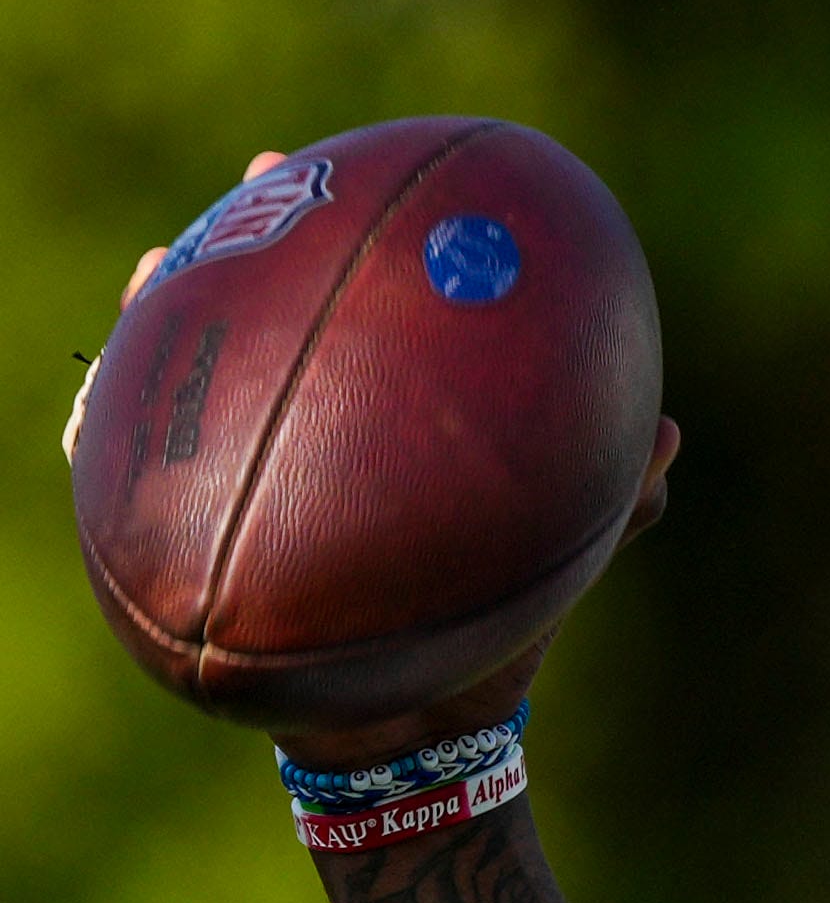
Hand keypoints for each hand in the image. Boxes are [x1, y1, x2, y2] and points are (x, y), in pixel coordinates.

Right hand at [125, 154, 685, 771]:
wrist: (434, 728)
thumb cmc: (499, 632)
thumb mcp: (565, 553)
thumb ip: (615, 497)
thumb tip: (665, 436)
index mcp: (415, 424)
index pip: (389, 308)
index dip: (375, 236)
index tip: (383, 174)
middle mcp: (338, 430)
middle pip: (286, 312)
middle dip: (264, 243)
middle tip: (259, 184)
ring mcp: (270, 473)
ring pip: (201, 378)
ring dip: (170, 322)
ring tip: (155, 274)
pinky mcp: (216, 533)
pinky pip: (145, 480)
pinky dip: (115, 444)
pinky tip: (89, 418)